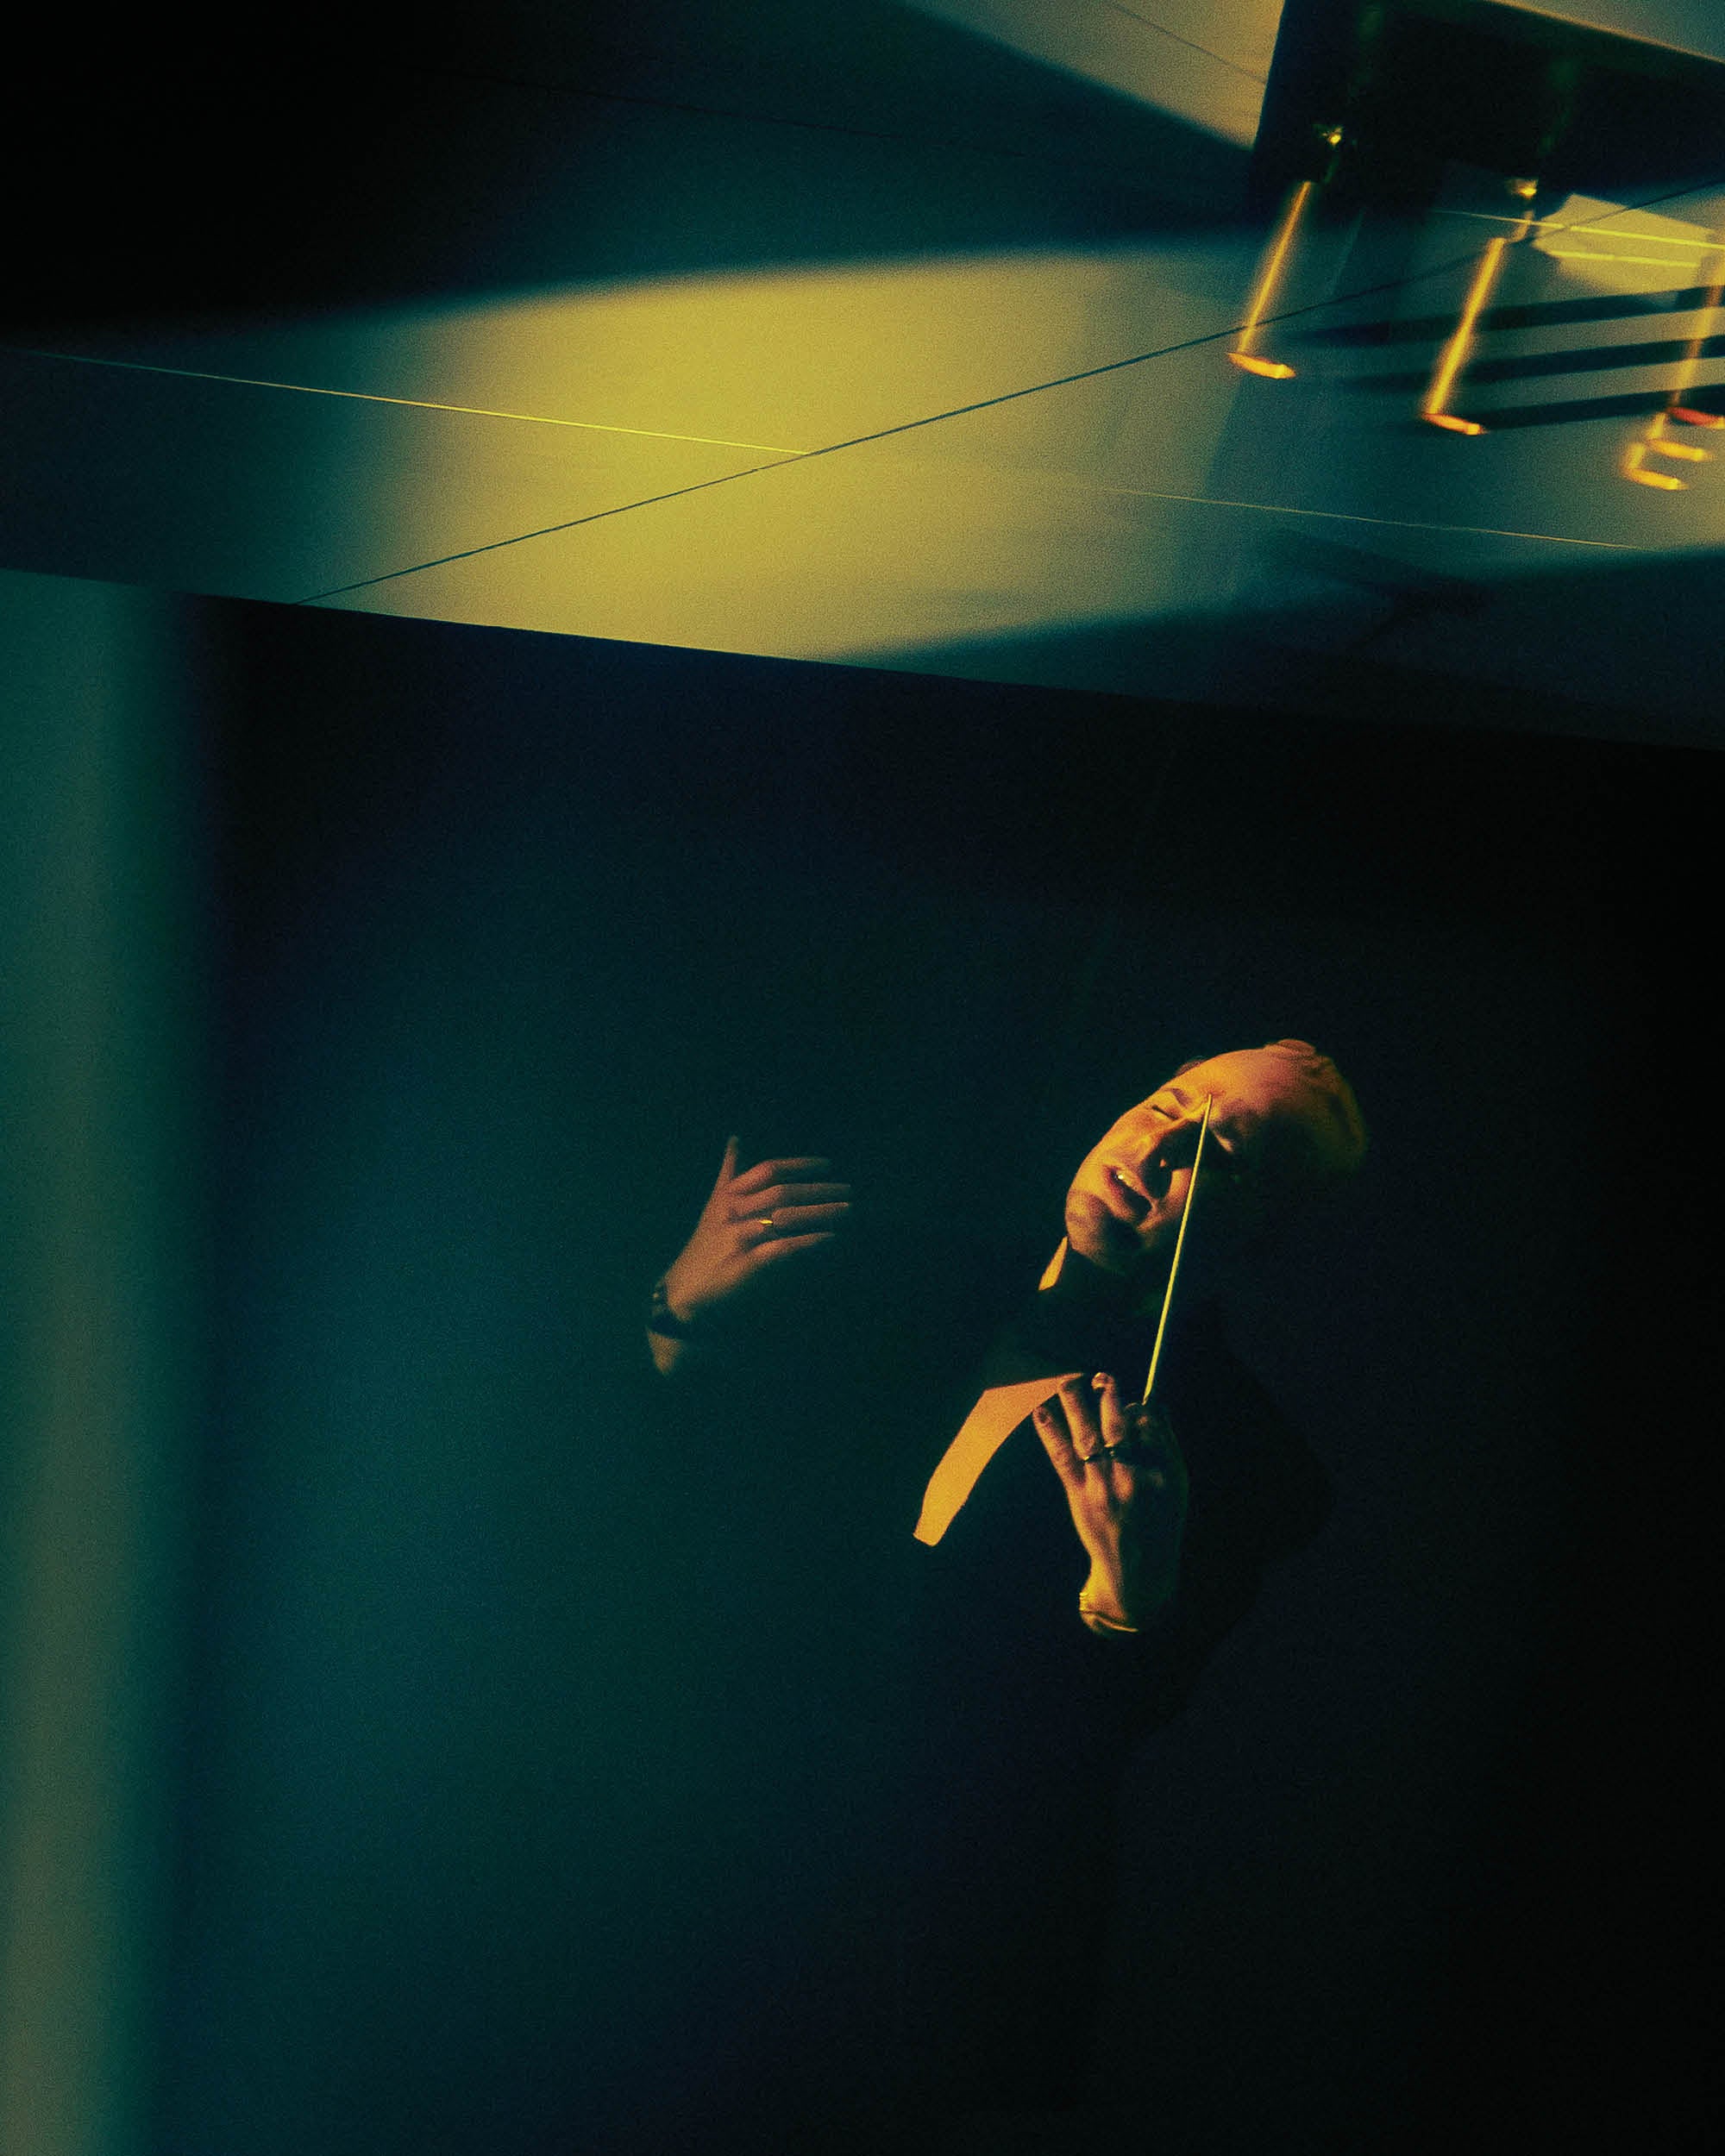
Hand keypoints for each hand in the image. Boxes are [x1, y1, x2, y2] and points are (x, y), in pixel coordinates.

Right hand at [658, 1137, 851, 1327]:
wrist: (685, 1290)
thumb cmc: (706, 1245)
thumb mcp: (715, 1204)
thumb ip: (730, 1172)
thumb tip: (736, 1138)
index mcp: (729, 1195)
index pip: (768, 1170)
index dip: (800, 1165)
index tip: (828, 1165)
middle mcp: (733, 1212)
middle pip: (782, 1192)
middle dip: (819, 1190)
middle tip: (850, 1190)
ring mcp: (738, 1238)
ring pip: (784, 1217)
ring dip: (820, 1212)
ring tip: (848, 1210)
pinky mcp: (745, 1265)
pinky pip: (781, 1248)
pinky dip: (807, 1242)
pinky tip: (829, 1239)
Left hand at [1034, 1373, 1188, 1628]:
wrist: (1137, 1568)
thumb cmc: (1160, 1521)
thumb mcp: (1177, 1485)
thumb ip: (1166, 1444)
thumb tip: (1151, 1404)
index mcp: (1162, 1473)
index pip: (1149, 1426)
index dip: (1138, 1408)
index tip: (1131, 1402)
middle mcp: (1132, 1477)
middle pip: (1118, 1427)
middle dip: (1109, 1397)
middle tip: (1102, 1377)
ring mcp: (1103, 1487)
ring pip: (1087, 1437)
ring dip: (1076, 1406)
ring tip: (1068, 1380)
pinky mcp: (1079, 1496)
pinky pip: (1063, 1458)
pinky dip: (1051, 1434)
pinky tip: (1041, 1413)